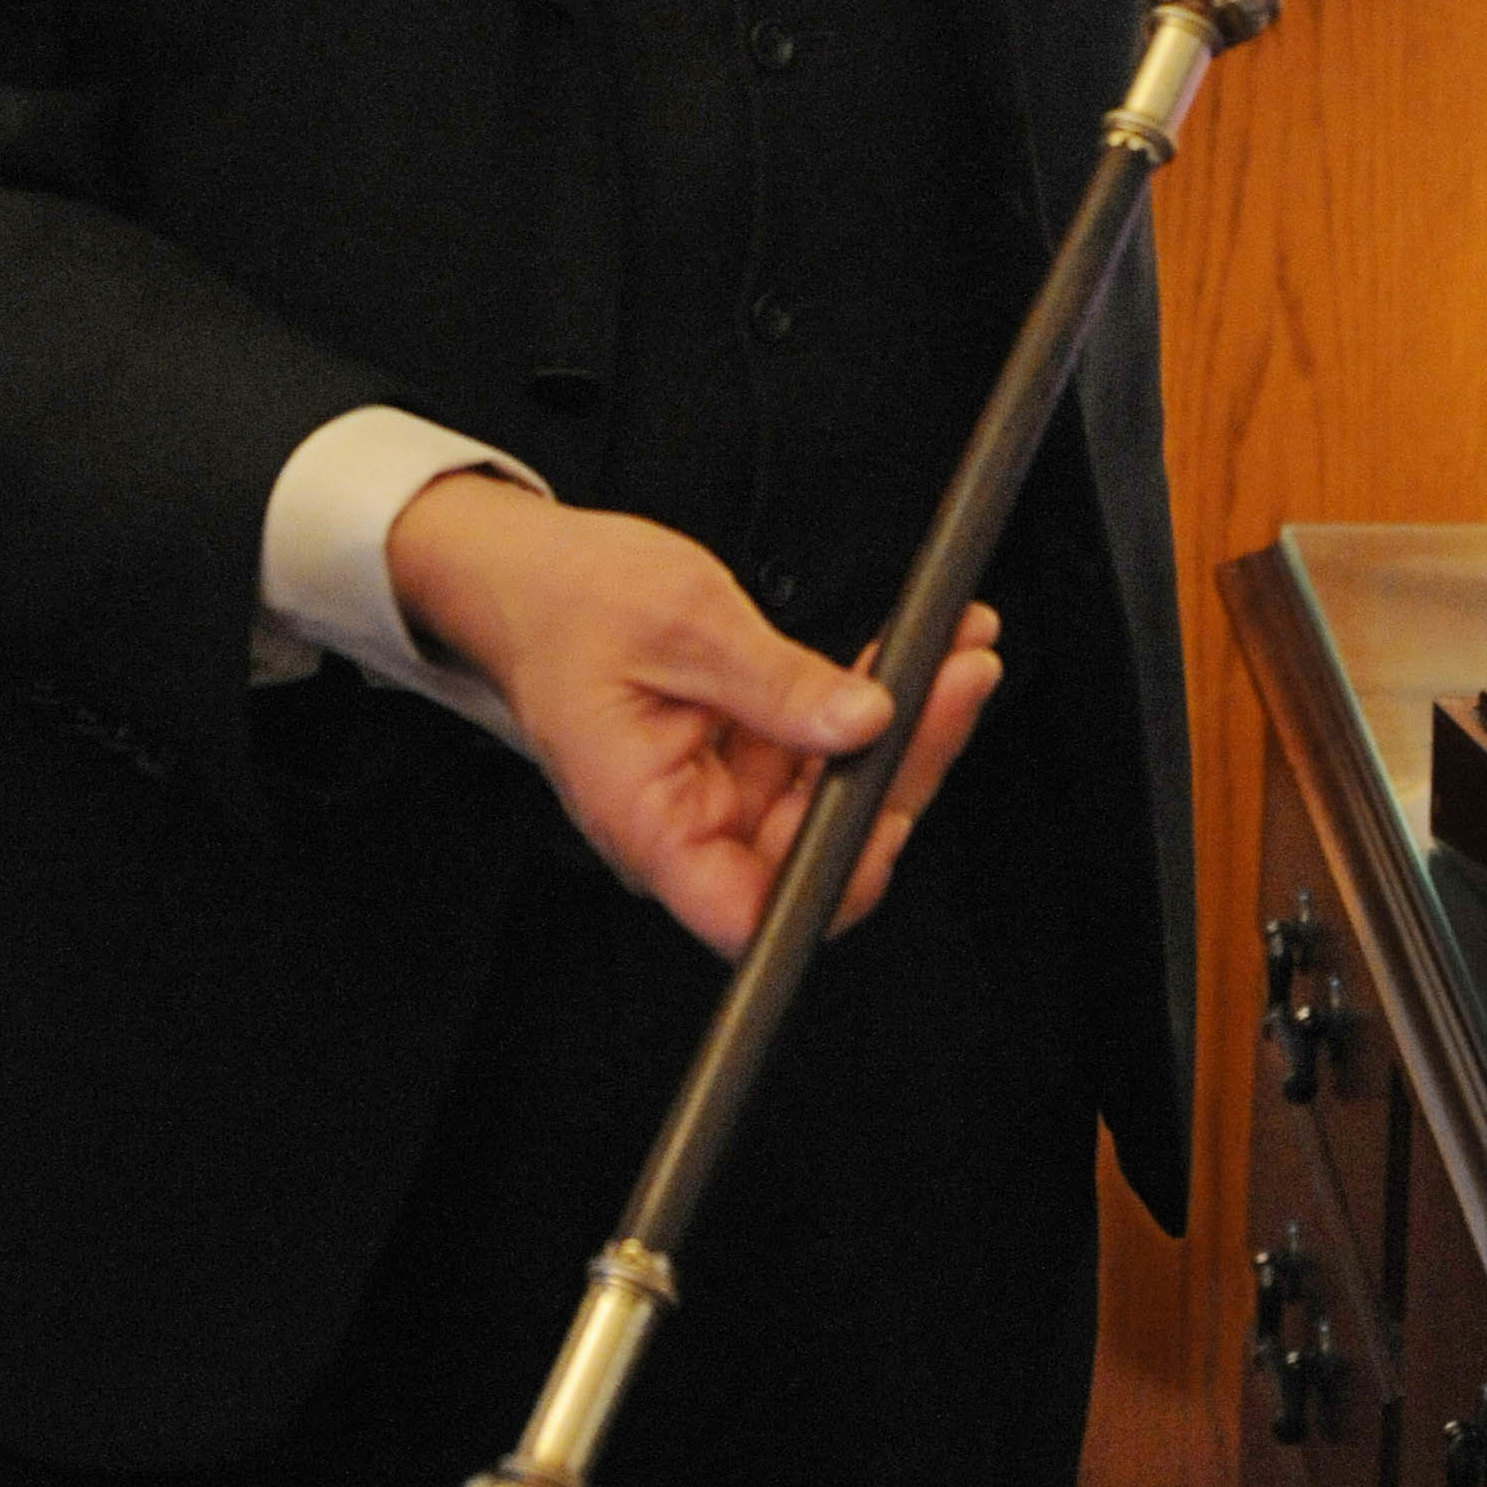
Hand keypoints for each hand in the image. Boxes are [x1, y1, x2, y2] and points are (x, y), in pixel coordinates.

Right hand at [383, 476, 1001, 955]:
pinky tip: (921, 653)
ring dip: (907, 729)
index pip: (749, 912)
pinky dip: (876, 703)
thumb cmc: (568, 602)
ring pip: (837, 797)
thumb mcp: (682, 621)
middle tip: (960, 681)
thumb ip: (776, 682)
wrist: (525, 574)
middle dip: (903, 767)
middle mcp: (688, 829)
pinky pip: (825, 751)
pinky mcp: (746, 759)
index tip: (896, 810)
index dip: (832, 881)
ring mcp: (722, 796)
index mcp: (647, 824)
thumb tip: (864, 723)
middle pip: (818, 847)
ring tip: (957, 649)